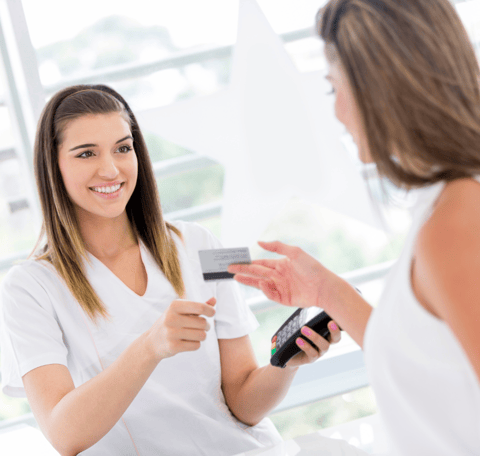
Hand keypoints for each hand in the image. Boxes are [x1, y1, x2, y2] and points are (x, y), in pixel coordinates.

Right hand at [146, 297, 215, 360]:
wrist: (152, 342)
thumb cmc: (171, 323)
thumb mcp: (181, 311)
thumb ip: (198, 306)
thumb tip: (214, 300)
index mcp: (174, 305)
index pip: (200, 306)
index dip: (210, 310)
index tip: (212, 313)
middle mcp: (171, 318)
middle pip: (203, 323)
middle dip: (206, 326)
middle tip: (201, 326)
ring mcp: (171, 333)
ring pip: (202, 335)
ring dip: (202, 335)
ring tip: (194, 334)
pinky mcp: (173, 346)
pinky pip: (196, 345)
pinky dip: (195, 344)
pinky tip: (187, 342)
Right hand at [228, 241, 344, 309]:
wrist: (324, 286)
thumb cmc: (312, 267)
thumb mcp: (295, 252)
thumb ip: (277, 247)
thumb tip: (260, 242)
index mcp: (280, 265)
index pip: (260, 263)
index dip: (248, 262)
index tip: (236, 261)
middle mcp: (278, 276)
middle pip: (257, 274)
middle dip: (243, 271)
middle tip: (229, 269)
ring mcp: (280, 288)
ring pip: (260, 284)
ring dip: (248, 281)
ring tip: (236, 277)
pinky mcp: (284, 299)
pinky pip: (270, 294)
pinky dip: (265, 289)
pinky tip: (261, 283)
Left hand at [285, 320, 341, 367]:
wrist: (286, 353)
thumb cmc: (296, 335)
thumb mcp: (301, 324)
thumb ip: (307, 316)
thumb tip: (307, 302)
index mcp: (325, 333)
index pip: (336, 328)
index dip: (338, 323)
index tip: (336, 316)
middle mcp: (325, 342)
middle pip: (336, 339)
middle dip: (335, 331)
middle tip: (330, 323)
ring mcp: (320, 352)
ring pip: (324, 346)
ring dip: (315, 337)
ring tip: (303, 329)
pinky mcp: (311, 359)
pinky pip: (312, 353)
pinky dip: (306, 346)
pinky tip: (298, 340)